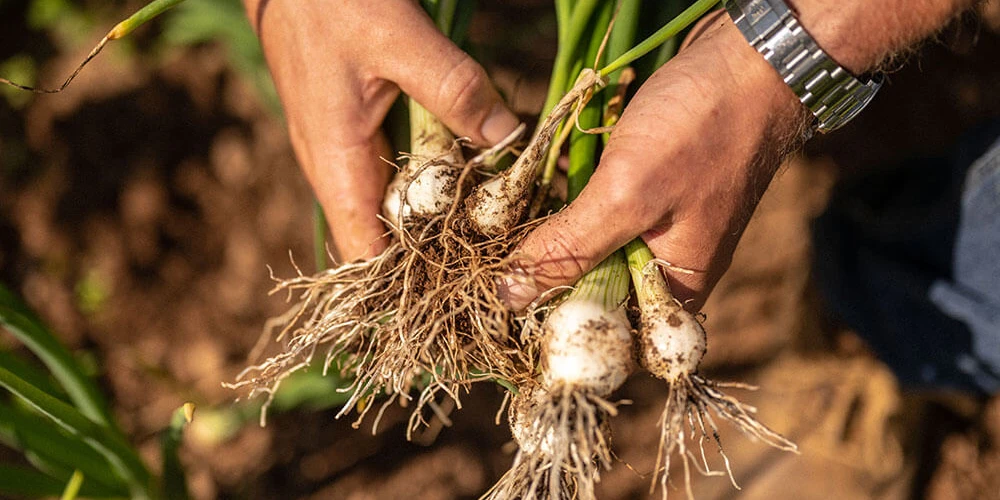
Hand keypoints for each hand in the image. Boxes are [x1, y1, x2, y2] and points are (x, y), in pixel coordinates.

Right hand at [246, 0, 518, 259]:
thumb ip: (455, 90)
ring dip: (431, 212)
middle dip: (434, 248)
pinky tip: (460, 167)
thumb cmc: (332, 1)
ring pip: (386, 203)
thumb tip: (508, 137)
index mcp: (336, 164)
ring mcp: (336, 149)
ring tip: (487, 217)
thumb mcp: (402, 40)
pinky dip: (422, 176)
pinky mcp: (347, 127)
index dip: (411, 279)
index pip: (366, 257)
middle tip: (494, 249)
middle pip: (382, 236)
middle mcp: (330, 169)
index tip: (467, 282)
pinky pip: (386, 170)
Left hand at [501, 0, 972, 311]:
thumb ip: (571, 249)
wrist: (749, 58)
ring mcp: (654, 228)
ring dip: (547, 240)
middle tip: (489, 267)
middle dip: (544, 282)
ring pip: (586, 251)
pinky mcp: (642, 192)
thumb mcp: (627, 195)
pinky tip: (527, 193)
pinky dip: (563, 206)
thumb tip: (509, 297)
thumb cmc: (699, 130)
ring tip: (498, 230)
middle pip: (591, 296)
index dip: (556, 333)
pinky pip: (593, 214)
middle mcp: (665, 268)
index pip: (609, 339)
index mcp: (675, 289)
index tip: (503, 314)